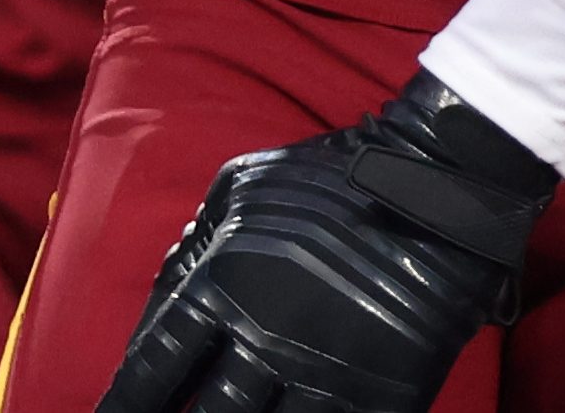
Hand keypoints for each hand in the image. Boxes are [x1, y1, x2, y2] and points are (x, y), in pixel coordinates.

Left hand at [98, 75, 556, 412]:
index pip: (151, 372)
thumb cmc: (334, 176)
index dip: (122, 408)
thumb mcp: (245, 185)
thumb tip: (159, 304)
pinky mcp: (379, 392)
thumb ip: (193, 244)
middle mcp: (263, 337)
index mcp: (222, 286)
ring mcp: (323, 370)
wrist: (442, 179)